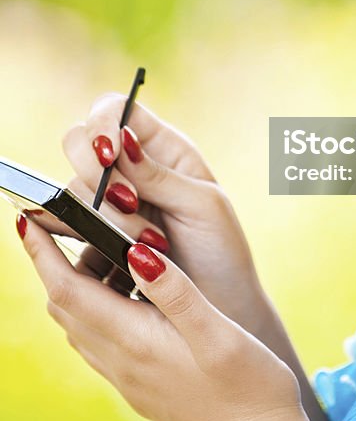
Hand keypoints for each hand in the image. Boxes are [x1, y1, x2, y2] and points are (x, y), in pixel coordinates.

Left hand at [17, 213, 307, 420]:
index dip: (42, 253)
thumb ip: (174, 291)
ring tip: (103, 247)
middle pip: (66, 306)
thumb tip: (136, 250)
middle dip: (55, 261)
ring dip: (79, 283)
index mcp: (134, 343)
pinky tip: (130, 294)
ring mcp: (130, 378)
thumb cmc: (248, 395)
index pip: (68, 291)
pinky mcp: (143, 386)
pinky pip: (102, 341)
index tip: (26, 218)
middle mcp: (122, 363)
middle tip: (66, 222)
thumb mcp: (216, 333)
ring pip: (81, 324)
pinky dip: (100, 307)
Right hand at [59, 92, 268, 333]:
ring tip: (151, 243)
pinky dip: (87, 241)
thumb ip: (161, 174)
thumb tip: (124, 137)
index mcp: (162, 148)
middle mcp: (130, 169)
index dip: (102, 123)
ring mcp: (106, 204)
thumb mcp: (203, 206)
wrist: (220, 310)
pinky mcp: (93, 239)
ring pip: (74, 191)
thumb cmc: (223, 252)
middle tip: (132, 205)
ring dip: (106, 217)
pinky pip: (67, 230)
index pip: (114, 110)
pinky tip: (122, 259)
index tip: (109, 154)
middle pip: (79, 144)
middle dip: (98, 174)